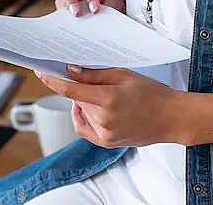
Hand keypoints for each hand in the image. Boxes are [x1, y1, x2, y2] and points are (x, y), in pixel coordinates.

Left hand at [36, 67, 181, 147]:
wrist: (171, 118)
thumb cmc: (153, 94)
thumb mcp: (123, 75)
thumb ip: (94, 74)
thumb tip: (71, 70)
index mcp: (108, 98)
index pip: (70, 90)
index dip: (53, 80)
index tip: (42, 73)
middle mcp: (104, 119)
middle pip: (77, 100)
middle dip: (81, 88)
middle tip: (95, 80)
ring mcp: (105, 134)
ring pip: (82, 112)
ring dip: (87, 102)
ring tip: (109, 96)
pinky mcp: (107, 143)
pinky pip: (85, 129)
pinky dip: (83, 118)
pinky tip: (89, 109)